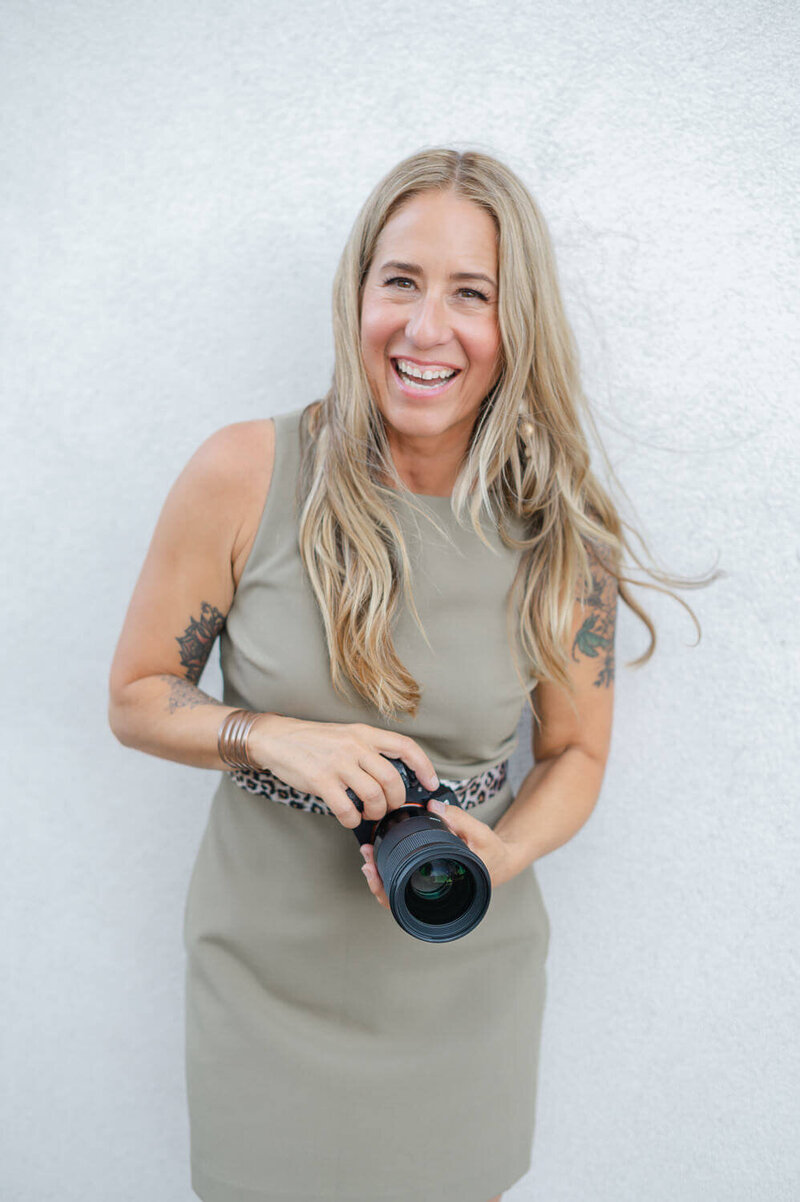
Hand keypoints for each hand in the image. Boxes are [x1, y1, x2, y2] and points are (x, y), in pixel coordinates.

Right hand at [249, 716, 438, 829]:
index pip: (405, 746)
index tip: (432, 783)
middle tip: (389, 808)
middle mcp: (355, 745)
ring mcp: (338, 763)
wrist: (277, 739)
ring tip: (368, 814)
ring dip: (376, 813)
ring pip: (374, 796)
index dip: (425, 766)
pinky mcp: (321, 780)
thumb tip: (393, 777)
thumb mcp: (346, 735)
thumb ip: (368, 751)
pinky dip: (352, 820)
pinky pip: (346, 809)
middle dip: (396, 801)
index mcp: (364, 733)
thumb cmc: (313, 741)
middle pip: (393, 779)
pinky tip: (349, 818)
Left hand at [359, 797, 517, 909]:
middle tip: (365, 860)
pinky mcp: (432, 880)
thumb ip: (458, 819)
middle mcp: (438, 895)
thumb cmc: (492, 852)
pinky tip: (380, 857)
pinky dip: (392, 872)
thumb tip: (432, 806)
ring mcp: (433, 890)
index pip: (407, 900)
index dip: (385, 887)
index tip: (371, 868)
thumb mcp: (480, 833)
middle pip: (397, 898)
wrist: (504, 860)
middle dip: (377, 880)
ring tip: (368, 856)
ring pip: (399, 892)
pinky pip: (406, 882)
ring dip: (381, 876)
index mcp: (447, 890)